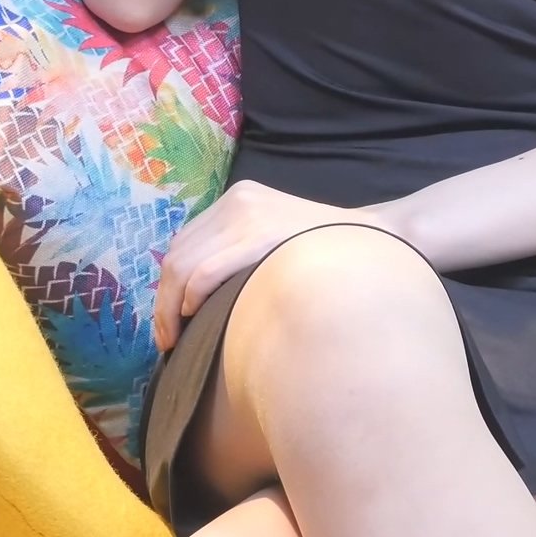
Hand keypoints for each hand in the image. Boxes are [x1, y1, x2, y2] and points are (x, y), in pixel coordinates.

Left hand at [151, 181, 408, 352]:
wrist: (371, 240)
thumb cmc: (322, 251)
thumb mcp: (273, 234)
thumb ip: (239, 249)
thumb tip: (196, 293)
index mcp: (238, 198)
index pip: (185, 243)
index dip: (168, 285)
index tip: (170, 318)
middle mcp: (236, 201)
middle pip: (177, 254)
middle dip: (163, 302)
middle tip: (167, 338)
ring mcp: (246, 215)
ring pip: (183, 264)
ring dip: (169, 307)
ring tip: (175, 338)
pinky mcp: (257, 235)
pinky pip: (205, 270)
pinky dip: (189, 297)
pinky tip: (192, 317)